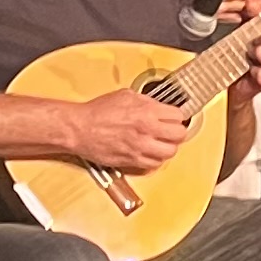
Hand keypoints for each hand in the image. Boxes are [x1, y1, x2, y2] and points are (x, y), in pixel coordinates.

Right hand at [65, 86, 193, 171]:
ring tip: (163, 143)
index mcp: (147, 111)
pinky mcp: (132, 161)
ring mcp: (141, 147)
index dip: (177, 116)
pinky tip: (151, 152)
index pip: (178, 116)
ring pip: (170, 152)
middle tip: (172, 131)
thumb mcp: (126, 95)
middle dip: (177, 132)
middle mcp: (147, 130)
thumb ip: (146, 101)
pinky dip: (156, 159)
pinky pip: (154, 164)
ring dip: (168, 147)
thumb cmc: (97, 112)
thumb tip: (157, 105)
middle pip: (180, 135)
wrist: (80, 128)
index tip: (174, 117)